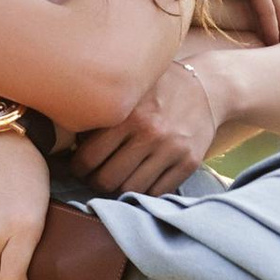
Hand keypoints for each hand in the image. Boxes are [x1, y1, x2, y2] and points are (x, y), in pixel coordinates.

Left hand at [72, 56, 220, 195]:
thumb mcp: (131, 88)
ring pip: (131, 190)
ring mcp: (171, 150)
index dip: (78, 168)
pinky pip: (157, 192)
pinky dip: (144, 192)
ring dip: (118, 190)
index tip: (79, 167)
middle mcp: (150, 133)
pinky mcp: (189, 163)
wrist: (210, 87)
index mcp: (128, 114)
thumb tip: (69, 137)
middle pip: (107, 179)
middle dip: (95, 182)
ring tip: (114, 181)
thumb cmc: (160, 87)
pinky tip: (138, 181)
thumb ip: (104, 109)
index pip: (88, 158)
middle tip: (94, 177)